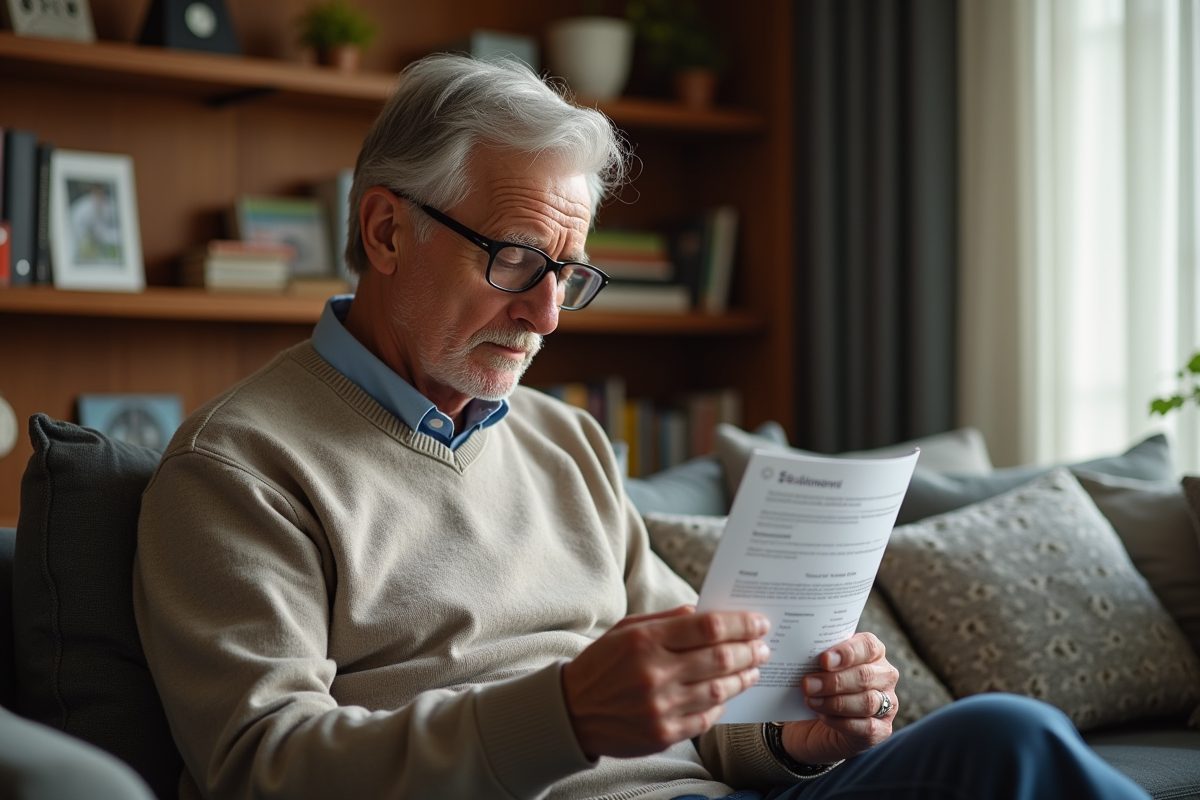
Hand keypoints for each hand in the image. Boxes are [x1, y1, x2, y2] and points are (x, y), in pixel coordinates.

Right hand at [562, 605, 770, 759]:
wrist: (572, 712)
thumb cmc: (602, 664)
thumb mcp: (627, 630)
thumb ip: (667, 619)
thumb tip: (704, 612)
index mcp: (646, 640)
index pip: (708, 627)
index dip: (740, 624)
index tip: (759, 623)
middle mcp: (655, 673)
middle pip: (720, 659)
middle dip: (749, 651)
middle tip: (763, 647)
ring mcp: (660, 707)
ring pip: (719, 690)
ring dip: (743, 678)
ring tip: (753, 670)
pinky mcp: (663, 734)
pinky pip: (706, 718)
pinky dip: (722, 705)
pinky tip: (727, 695)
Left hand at [781, 632, 897, 765]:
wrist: (812, 724)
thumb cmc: (818, 687)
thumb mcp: (816, 668)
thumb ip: (815, 658)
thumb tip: (795, 653)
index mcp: (873, 653)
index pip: (868, 646)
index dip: (847, 652)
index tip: (824, 660)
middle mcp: (885, 676)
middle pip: (865, 675)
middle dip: (834, 681)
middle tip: (807, 684)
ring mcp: (888, 704)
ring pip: (867, 702)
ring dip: (835, 702)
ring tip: (811, 701)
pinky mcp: (882, 730)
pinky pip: (866, 726)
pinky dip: (841, 722)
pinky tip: (823, 717)